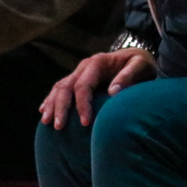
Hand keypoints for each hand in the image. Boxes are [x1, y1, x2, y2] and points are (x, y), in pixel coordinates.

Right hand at [38, 48, 156, 128]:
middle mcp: (85, 66)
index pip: (83, 85)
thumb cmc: (141, 64)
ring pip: (59, 88)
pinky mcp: (77, 79)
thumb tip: (113, 92)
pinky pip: (59, 88)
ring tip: (47, 123)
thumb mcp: (141, 66)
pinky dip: (50, 100)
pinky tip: (44, 111)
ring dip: (52, 105)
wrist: (138, 59)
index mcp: (98, 62)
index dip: (82, 104)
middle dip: (61, 107)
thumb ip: (129, 76)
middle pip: (66, 87)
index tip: (85, 123)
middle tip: (59, 127)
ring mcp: (79, 72)